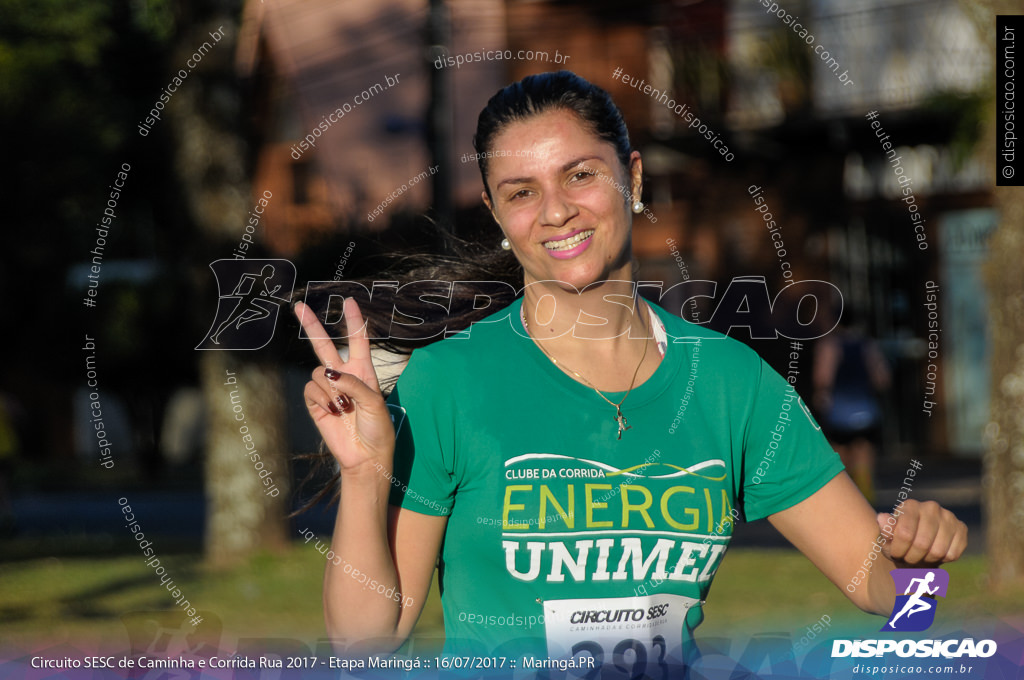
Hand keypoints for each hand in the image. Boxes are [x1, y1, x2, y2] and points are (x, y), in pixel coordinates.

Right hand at [294, 299, 394, 470]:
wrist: (365, 456)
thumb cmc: (377, 429)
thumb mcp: (375, 402)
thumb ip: (354, 384)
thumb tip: (329, 375)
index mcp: (364, 372)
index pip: (358, 340)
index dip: (354, 321)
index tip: (349, 301)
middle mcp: (344, 377)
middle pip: (325, 345)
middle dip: (312, 325)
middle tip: (299, 305)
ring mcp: (328, 390)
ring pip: (316, 372)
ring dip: (330, 389)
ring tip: (343, 407)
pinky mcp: (315, 404)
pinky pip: (310, 389)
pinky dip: (321, 399)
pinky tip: (333, 412)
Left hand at [876, 500, 966, 566]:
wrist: (918, 546)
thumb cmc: (899, 542)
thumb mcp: (888, 538)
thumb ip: (885, 530)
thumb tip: (882, 518)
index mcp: (909, 506)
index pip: (904, 533)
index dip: (898, 550)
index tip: (895, 554)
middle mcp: (930, 507)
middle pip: (922, 544)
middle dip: (912, 558)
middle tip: (908, 558)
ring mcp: (948, 516)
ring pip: (938, 551)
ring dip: (926, 560)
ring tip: (920, 557)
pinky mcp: (961, 528)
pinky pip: (952, 554)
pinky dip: (942, 560)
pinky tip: (934, 554)